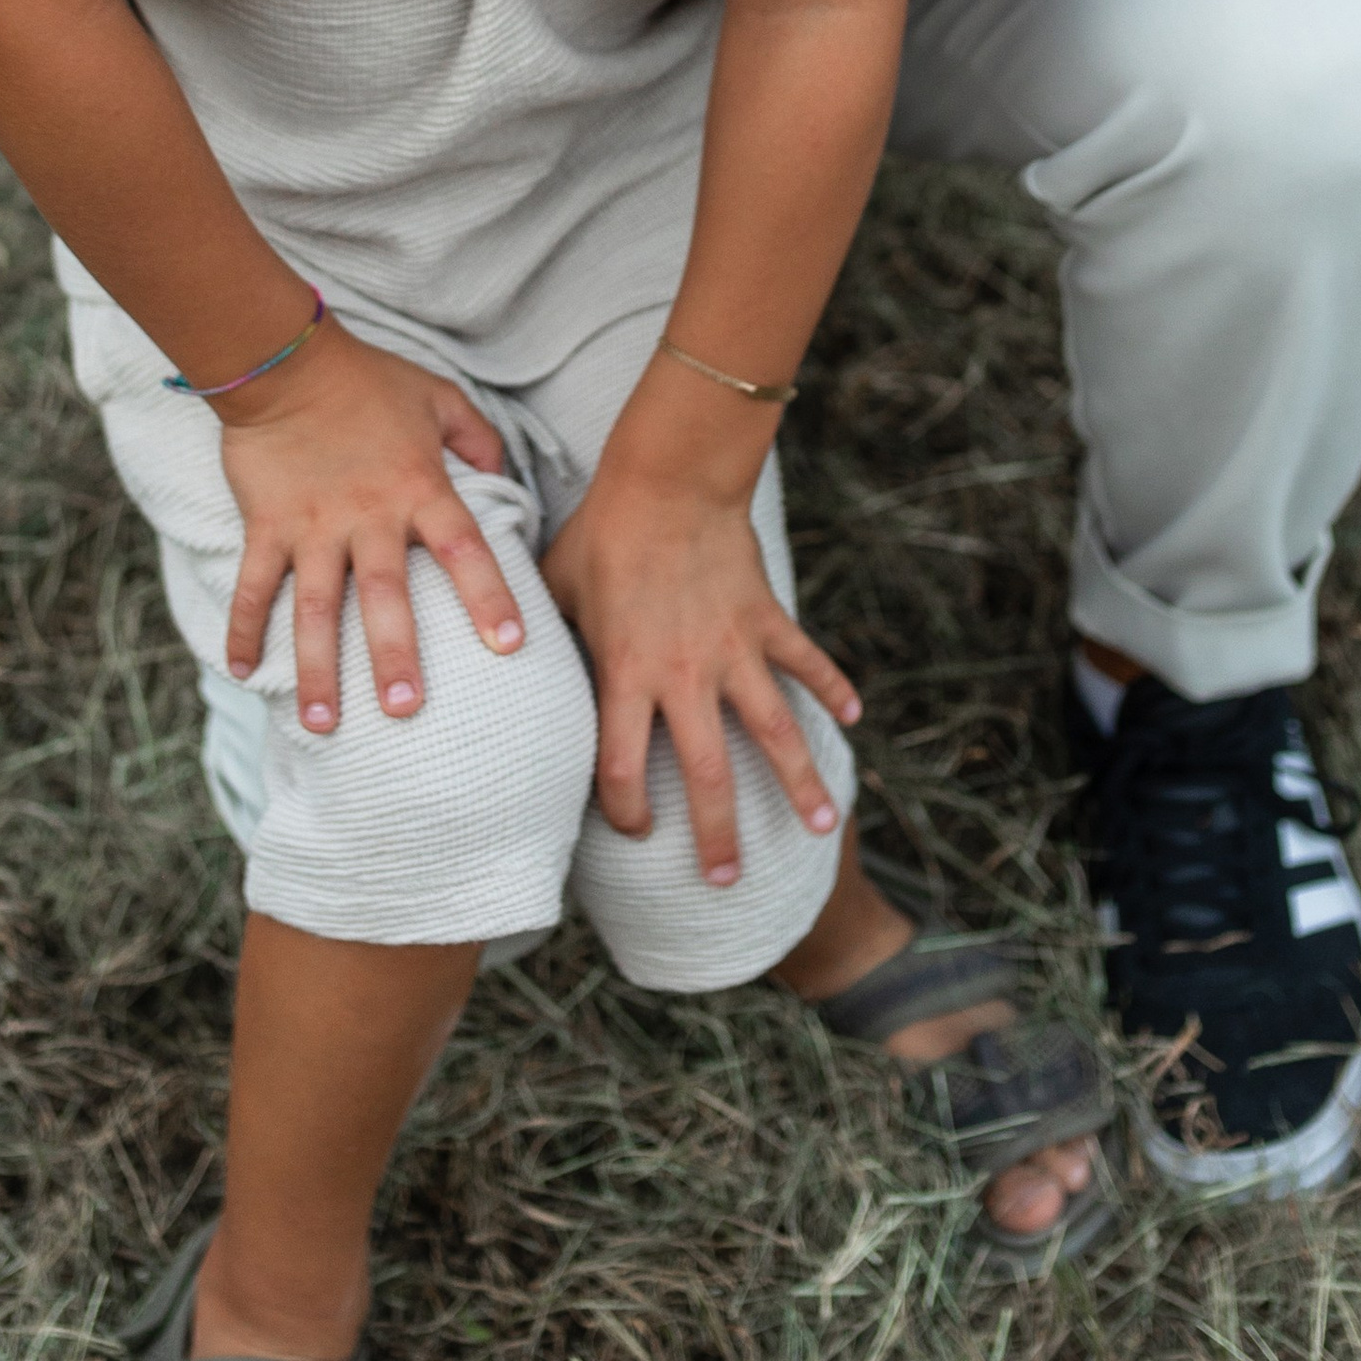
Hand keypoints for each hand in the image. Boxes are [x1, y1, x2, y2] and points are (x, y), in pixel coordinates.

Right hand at [217, 322, 525, 734]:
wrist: (284, 359)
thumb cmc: (367, 380)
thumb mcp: (438, 397)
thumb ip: (478, 438)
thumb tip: (504, 474)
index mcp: (419, 489)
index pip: (465, 550)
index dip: (489, 597)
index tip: (511, 646)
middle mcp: (369, 517)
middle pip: (385, 597)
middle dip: (394, 657)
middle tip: (404, 713)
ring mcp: (313, 526)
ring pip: (316, 608)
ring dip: (317, 669)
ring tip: (323, 724)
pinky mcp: (266, 526)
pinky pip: (254, 586)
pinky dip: (244, 629)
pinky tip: (240, 673)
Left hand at [539, 451, 859, 888]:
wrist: (669, 478)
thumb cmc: (602, 532)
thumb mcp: (557, 589)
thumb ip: (546, 640)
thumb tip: (507, 667)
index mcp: (628, 675)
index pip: (624, 769)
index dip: (626, 812)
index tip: (634, 829)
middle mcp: (686, 676)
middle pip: (708, 776)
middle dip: (720, 835)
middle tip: (729, 882)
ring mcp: (734, 651)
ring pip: (776, 733)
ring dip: (801, 782)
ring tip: (823, 829)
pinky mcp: (767, 619)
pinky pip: (806, 661)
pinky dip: (833, 688)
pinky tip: (853, 720)